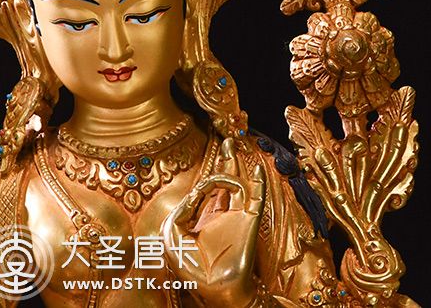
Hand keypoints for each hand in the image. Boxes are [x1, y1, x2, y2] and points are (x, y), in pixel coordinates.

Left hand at [161, 137, 265, 305]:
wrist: (215, 289)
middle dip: (227, 161)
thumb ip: (182, 210)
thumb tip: (195, 192)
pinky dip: (257, 183)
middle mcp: (222, 213)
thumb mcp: (174, 236)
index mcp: (204, 217)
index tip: (197, 193)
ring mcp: (236, 216)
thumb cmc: (192, 267)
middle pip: (226, 180)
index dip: (203, 184)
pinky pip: (254, 198)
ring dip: (234, 166)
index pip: (206, 190)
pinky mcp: (248, 222)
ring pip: (239, 184)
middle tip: (228, 141)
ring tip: (230, 148)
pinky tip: (256, 170)